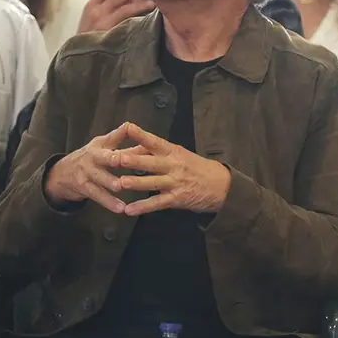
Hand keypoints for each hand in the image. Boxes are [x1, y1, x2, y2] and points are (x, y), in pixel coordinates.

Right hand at [44, 123, 131, 213]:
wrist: (62, 173)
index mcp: (102, 144)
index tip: (132, 129)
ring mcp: (87, 172)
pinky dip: (109, 202)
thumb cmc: (92, 158)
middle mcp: (94, 156)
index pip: (114, 136)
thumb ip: (127, 148)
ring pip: (101, 178)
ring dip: (111, 182)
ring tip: (122, 186)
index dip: (123, 132)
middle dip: (115, 158)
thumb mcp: (105, 148)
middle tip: (123, 160)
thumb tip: (150, 147)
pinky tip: (121, 208)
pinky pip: (98, 195)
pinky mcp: (84, 187)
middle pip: (106, 157)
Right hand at [78, 0, 155, 33]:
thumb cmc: (89, 36)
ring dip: (140, 0)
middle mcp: (96, 13)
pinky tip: (150, 12)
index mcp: (91, 6)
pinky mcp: (112, 35)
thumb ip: (104, 4)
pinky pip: (128, 23)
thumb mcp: (91, 17)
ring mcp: (104, 24)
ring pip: (125, 8)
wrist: (79, 59)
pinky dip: (139, 16)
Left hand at [113, 123, 231, 215]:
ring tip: (120, 184)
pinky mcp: (176, 199)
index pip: (155, 142)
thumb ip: (160, 153)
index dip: (141, 135)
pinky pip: (157, 203)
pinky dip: (143, 207)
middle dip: (134, 161)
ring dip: (136, 183)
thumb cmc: (197, 168)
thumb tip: (136, 146)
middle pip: (151, 162)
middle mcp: (174, 166)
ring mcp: (175, 183)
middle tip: (117, 158)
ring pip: (153, 183)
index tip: (127, 127)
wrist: (221, 185)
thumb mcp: (181, 155)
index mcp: (173, 152)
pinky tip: (129, 210)